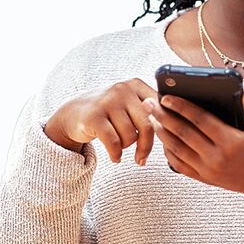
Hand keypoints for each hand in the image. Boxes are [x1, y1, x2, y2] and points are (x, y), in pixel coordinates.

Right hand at [44, 78, 158, 164]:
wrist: (73, 114)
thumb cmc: (109, 113)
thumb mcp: (129, 105)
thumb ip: (150, 113)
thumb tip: (169, 129)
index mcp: (136, 85)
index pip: (159, 111)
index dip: (162, 130)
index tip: (157, 143)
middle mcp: (122, 89)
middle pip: (147, 125)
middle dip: (146, 146)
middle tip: (141, 158)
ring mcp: (106, 101)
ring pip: (130, 136)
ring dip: (126, 148)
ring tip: (119, 146)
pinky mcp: (93, 116)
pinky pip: (114, 143)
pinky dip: (116, 154)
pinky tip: (115, 157)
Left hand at [145, 90, 243, 202]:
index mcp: (231, 141)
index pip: (198, 119)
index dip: (180, 106)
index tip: (165, 96)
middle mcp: (216, 157)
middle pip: (182, 133)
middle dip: (163, 116)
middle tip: (149, 103)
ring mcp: (209, 170)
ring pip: (177, 150)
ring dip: (162, 133)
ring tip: (151, 118)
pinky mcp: (206, 179)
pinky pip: (180, 165)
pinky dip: (168, 153)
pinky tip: (162, 140)